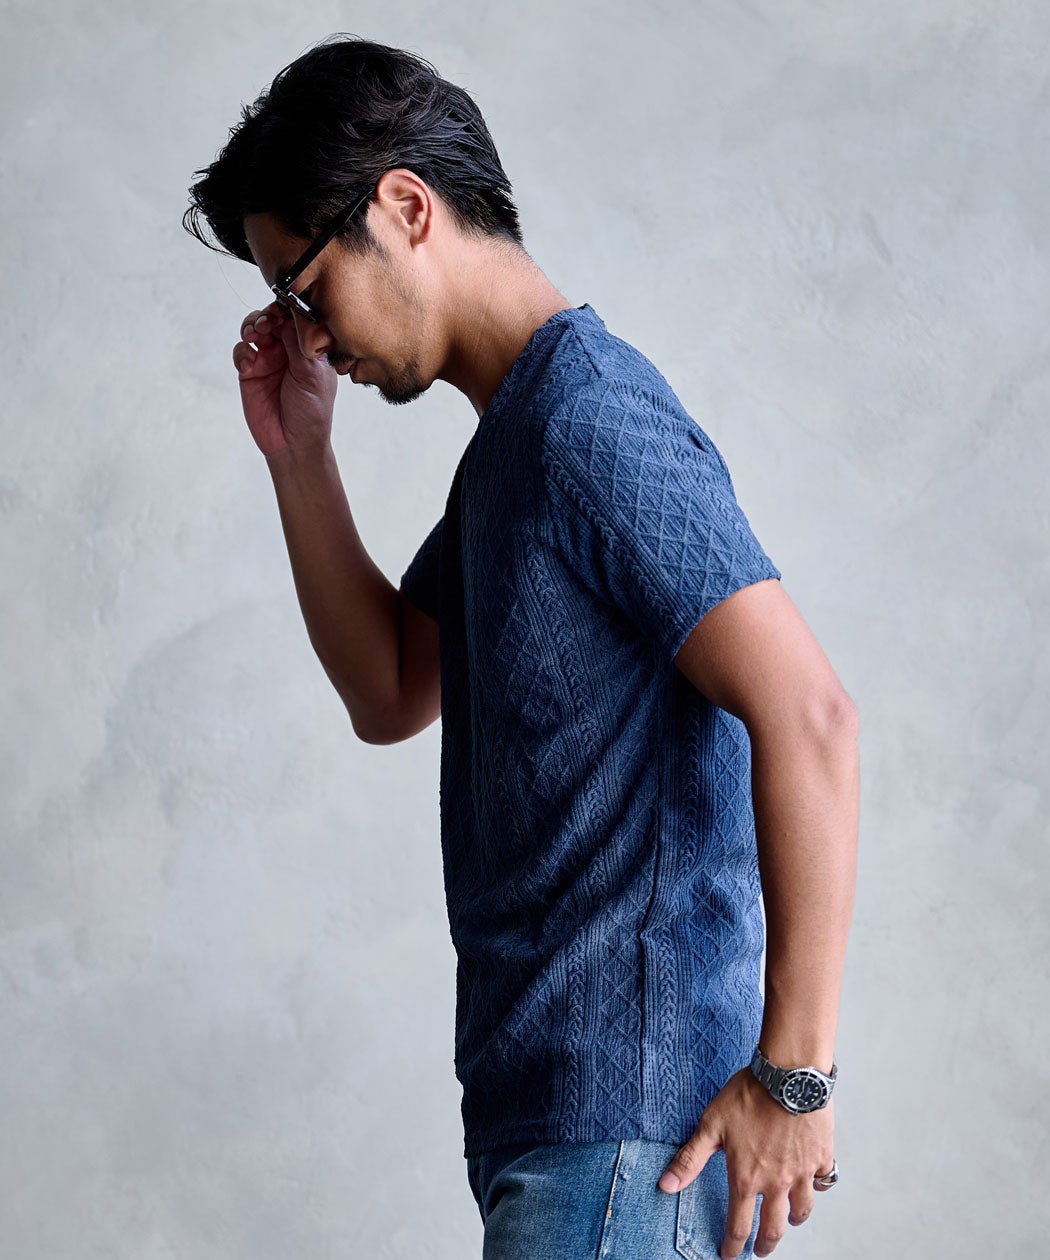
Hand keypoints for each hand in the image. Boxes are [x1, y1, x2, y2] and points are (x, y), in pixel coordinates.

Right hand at [232, 303, 337, 462]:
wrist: (293, 443)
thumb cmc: (311, 412)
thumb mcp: (312, 376)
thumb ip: (299, 345)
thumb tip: (289, 315)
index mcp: (308, 348)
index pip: (297, 318)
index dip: (288, 308)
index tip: (282, 307)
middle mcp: (288, 349)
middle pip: (272, 317)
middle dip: (267, 315)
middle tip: (266, 323)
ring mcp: (268, 359)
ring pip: (254, 328)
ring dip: (251, 326)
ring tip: (254, 335)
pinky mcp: (250, 371)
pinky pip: (241, 351)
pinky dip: (242, 352)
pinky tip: (249, 364)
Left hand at [658, 1067, 834, 1258]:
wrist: (789, 1074)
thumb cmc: (749, 1095)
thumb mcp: (711, 1124)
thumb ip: (690, 1159)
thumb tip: (666, 1186)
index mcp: (747, 1178)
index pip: (738, 1225)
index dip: (733, 1245)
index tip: (730, 1255)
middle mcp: (776, 1182)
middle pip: (774, 1227)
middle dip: (766, 1245)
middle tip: (761, 1251)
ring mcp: (802, 1171)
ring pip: (802, 1209)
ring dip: (793, 1220)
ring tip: (788, 1221)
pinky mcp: (822, 1156)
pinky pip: (823, 1180)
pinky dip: (818, 1186)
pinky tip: (814, 1183)